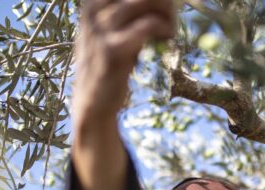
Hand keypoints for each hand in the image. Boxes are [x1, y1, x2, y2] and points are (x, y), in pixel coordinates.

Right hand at [72, 0, 175, 137]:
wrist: (93, 103)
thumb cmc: (108, 65)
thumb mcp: (111, 32)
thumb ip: (128, 14)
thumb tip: (163, 2)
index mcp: (92, 3)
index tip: (166, 8)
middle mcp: (93, 11)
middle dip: (162, 1)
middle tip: (172, 17)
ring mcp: (101, 30)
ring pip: (144, 1)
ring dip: (166, 14)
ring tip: (170, 30)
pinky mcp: (113, 50)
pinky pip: (147, 25)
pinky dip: (164, 27)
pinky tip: (168, 37)